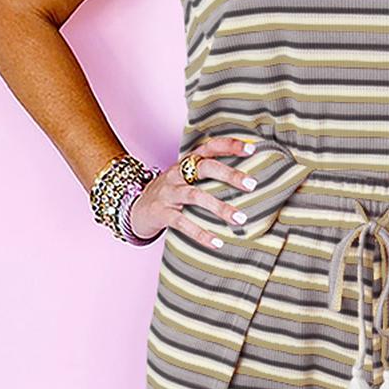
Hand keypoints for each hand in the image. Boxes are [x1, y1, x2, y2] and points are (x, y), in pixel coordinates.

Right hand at [127, 133, 259, 246]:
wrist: (136, 209)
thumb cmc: (171, 193)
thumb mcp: (186, 178)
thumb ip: (208, 174)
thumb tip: (247, 180)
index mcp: (186, 162)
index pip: (209, 147)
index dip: (229, 145)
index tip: (252, 148)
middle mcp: (177, 174)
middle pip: (204, 167)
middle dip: (229, 175)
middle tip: (252, 185)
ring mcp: (168, 193)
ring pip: (195, 196)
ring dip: (220, 207)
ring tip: (240, 219)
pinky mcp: (161, 213)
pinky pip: (182, 223)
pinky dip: (200, 233)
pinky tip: (217, 242)